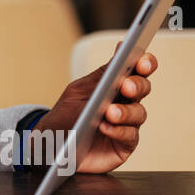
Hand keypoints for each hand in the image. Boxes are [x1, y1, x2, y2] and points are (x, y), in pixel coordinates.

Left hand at [32, 44, 157, 173]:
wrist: (50, 146)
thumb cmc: (65, 116)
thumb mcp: (79, 92)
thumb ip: (101, 75)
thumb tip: (121, 47)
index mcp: (115, 85)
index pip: (137, 69)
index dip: (144, 63)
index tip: (142, 61)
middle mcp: (126, 102)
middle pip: (142, 88)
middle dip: (136, 85)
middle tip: (125, 86)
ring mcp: (127, 124)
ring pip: (138, 113)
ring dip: (125, 111)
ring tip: (110, 112)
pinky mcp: (125, 144)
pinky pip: (129, 136)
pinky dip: (118, 131)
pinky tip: (106, 127)